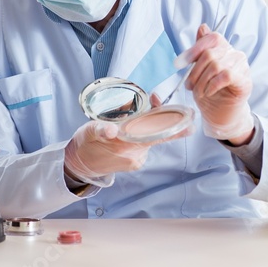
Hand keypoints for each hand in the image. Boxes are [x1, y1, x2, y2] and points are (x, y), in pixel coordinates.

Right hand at [65, 118, 191, 185]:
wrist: (78, 164)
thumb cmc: (85, 144)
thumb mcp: (90, 131)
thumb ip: (103, 129)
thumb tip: (111, 130)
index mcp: (127, 147)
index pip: (156, 136)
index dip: (174, 129)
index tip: (189, 123)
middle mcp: (135, 155)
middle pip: (155, 133)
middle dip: (160, 117)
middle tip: (161, 102)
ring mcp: (135, 159)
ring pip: (149, 137)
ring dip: (148, 125)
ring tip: (141, 109)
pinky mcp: (134, 161)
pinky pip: (143, 143)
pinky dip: (142, 133)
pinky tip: (132, 126)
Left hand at [174, 23, 253, 143]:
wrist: (222, 115)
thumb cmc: (210, 93)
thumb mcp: (200, 71)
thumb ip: (201, 51)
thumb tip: (202, 27)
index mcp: (224, 49)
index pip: (212, 37)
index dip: (195, 48)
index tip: (181, 63)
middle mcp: (235, 54)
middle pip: (210, 53)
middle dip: (194, 71)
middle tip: (189, 85)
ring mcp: (242, 67)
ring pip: (216, 65)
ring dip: (202, 81)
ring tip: (198, 92)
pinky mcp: (245, 81)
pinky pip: (226, 76)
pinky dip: (213, 85)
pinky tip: (208, 93)